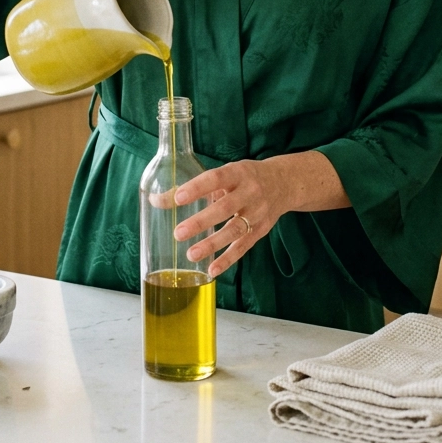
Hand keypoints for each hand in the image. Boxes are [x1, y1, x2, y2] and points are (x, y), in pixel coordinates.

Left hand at [173, 150, 349, 277]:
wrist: (284, 183)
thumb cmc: (245, 177)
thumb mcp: (225, 174)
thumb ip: (195, 187)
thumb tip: (157, 200)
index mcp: (238, 173)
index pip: (216, 179)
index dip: (197, 188)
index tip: (178, 198)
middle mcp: (250, 192)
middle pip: (225, 208)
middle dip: (201, 221)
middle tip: (178, 233)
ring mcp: (257, 212)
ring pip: (234, 230)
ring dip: (212, 244)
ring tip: (191, 254)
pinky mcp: (260, 230)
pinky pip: (243, 247)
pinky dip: (227, 259)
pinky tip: (211, 269)